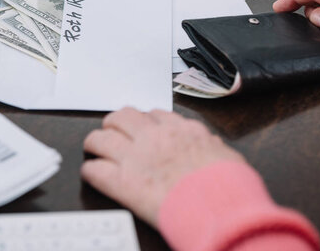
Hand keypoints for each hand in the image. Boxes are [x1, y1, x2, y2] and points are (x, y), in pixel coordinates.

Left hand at [81, 107, 244, 227]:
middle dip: (116, 123)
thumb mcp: (227, 155)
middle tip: (114, 132)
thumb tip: (211, 145)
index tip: (144, 127)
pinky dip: (91, 171)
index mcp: (180, 130)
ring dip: (96, 142)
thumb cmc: (228, 184)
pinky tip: (93, 173)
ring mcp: (135, 158)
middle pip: (122, 117)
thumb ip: (212, 146)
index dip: (145, 121)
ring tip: (95, 149)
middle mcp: (154, 138)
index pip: (154, 114)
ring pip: (100, 137)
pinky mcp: (123, 183)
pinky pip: (94, 170)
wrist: (219, 205)